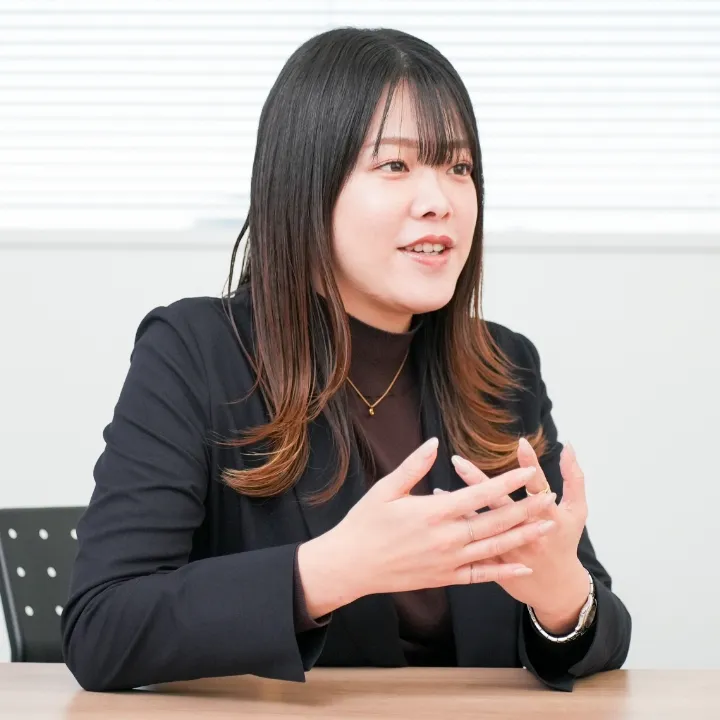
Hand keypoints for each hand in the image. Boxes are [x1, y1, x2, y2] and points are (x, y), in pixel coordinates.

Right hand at [322, 437, 558, 602]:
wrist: (351, 565)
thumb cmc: (365, 523)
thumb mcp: (385, 489)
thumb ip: (413, 466)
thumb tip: (434, 443)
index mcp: (433, 512)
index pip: (479, 494)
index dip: (505, 483)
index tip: (526, 473)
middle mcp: (447, 537)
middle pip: (495, 521)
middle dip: (525, 509)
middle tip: (550, 497)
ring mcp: (448, 560)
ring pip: (494, 548)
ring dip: (523, 537)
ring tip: (547, 527)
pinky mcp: (445, 578)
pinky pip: (480, 576)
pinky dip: (503, 571)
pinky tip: (523, 566)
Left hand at [445, 439, 588, 634]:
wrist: (555, 588)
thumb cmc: (565, 540)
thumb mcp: (577, 510)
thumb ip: (574, 477)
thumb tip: (568, 445)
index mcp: (549, 517)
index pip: (538, 486)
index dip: (531, 465)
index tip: (520, 442)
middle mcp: (528, 532)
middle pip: (501, 503)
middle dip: (479, 481)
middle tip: (457, 460)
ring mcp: (509, 549)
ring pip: (481, 524)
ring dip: (460, 505)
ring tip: (437, 488)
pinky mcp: (494, 563)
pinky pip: (470, 543)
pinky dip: (454, 526)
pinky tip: (438, 507)